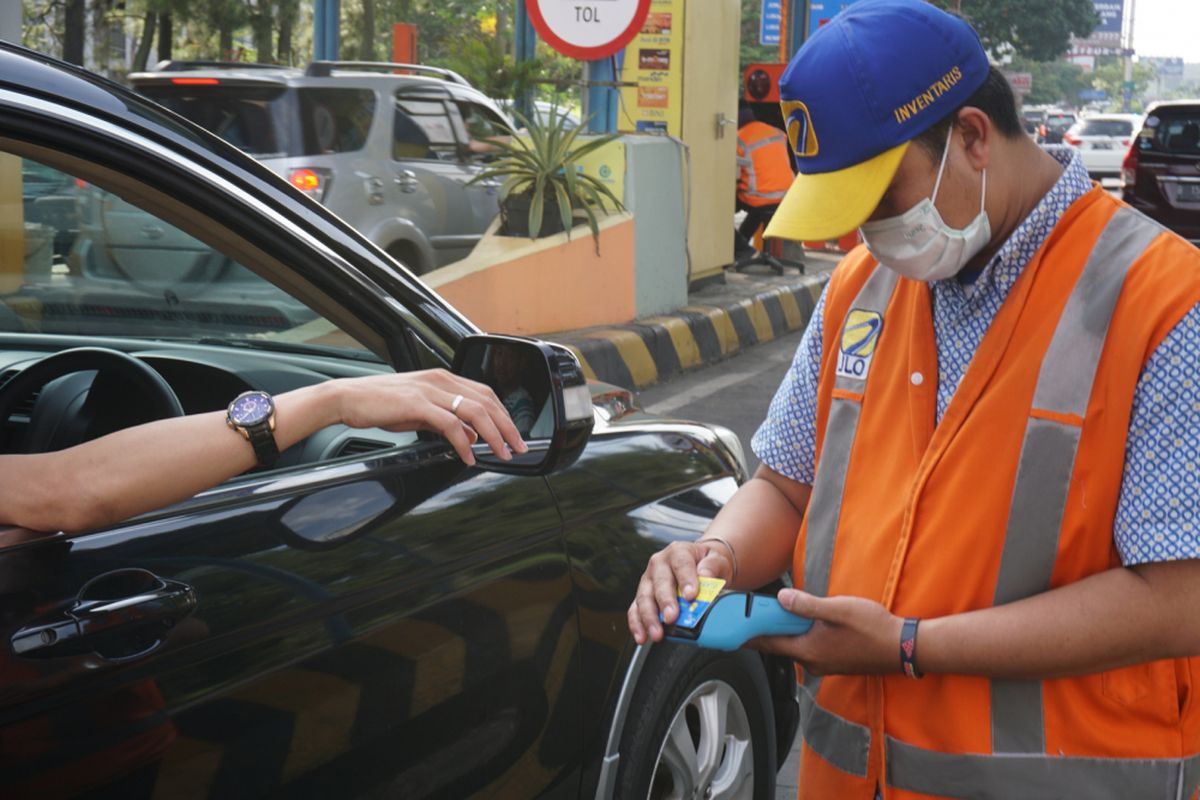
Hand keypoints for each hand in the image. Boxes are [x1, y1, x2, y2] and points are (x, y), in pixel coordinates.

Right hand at [332, 369, 526, 465]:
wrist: (348, 398)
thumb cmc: (380, 404)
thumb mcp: (420, 411)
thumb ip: (446, 420)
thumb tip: (470, 435)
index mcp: (443, 379)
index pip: (485, 394)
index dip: (504, 414)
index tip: (513, 434)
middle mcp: (441, 380)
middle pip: (487, 401)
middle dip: (507, 426)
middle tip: (518, 447)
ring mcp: (430, 391)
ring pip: (475, 411)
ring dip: (493, 435)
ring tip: (501, 454)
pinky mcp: (418, 404)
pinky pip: (451, 424)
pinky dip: (464, 442)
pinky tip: (469, 456)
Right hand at [627, 539, 734, 644]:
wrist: (700, 563)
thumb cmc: (706, 561)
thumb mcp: (716, 558)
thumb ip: (713, 565)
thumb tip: (706, 574)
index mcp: (677, 551)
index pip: (681, 563)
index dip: (685, 579)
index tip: (690, 595)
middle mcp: (659, 564)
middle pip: (659, 582)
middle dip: (665, 602)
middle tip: (671, 617)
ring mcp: (649, 580)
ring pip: (644, 597)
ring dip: (649, 617)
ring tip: (657, 633)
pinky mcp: (643, 595)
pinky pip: (635, 609)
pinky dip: (637, 624)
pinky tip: (642, 636)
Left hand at [748, 589, 903, 675]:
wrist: (904, 648)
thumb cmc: (875, 628)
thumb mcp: (838, 610)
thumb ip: (807, 605)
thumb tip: (781, 598)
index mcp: (809, 651)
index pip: (768, 643)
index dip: (747, 632)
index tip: (731, 624)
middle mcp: (812, 662)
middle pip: (778, 644)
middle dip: (763, 629)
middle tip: (748, 612)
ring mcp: (823, 664)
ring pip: (794, 645)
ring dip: (784, 630)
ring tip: (775, 611)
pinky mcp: (833, 662)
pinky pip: (808, 648)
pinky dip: (799, 635)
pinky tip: (804, 621)